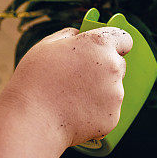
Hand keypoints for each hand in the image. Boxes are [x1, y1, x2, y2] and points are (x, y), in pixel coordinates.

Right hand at [0, 27, 132, 150]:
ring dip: (99, 92)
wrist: (32, 122)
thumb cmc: (35, 81)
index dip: (115, 44)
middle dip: (104, 70)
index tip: (107, 50)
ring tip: (70, 99)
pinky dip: (94, 112)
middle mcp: (113, 67)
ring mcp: (115, 95)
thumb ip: (70, 35)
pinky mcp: (113, 118)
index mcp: (99, 44)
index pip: (124, 39)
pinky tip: (74, 113)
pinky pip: (107, 112)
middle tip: (78, 78)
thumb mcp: (46, 45)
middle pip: (118, 65)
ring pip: (113, 90)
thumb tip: (81, 35)